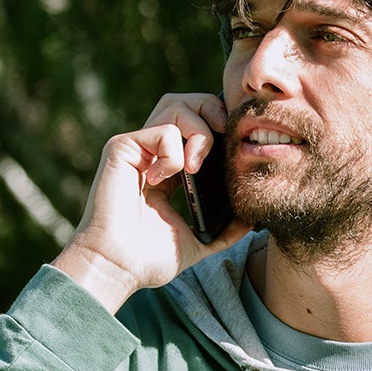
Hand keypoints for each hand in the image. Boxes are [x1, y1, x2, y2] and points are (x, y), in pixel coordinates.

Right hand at [51, 93, 249, 312]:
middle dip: (212, 109)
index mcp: (171, 168)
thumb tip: (252, 219)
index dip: (220, 125)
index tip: (237, 146)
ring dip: (198, 132)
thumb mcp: (199, 241)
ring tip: (195, 168)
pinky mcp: (122, 148)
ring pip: (176, 106)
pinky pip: (162, 131)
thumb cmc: (150, 258)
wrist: (119, 267)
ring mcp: (137, 148)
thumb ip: (226, 230)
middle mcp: (153, 152)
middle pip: (186, 102)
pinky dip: (173, 153)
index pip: (198, 127)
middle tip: (225, 137)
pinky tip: (164, 180)